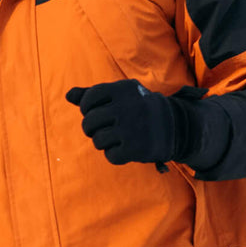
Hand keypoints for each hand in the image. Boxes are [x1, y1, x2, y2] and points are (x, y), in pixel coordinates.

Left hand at [65, 79, 187, 166]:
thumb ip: (94, 94)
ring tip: (117, 139)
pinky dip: (116, 155)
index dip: (87, 109)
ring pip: (97, 140)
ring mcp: (130, 129)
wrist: (177, 126)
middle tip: (104, 129)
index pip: (88, 100)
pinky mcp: (135, 149)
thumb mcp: (122, 96)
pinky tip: (126, 149)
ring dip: (104, 143)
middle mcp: (125, 107)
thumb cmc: (141, 108)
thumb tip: (68, 96)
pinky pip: (110, 156)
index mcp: (122, 90)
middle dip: (92, 129)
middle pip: (88, 122)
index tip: (96, 112)